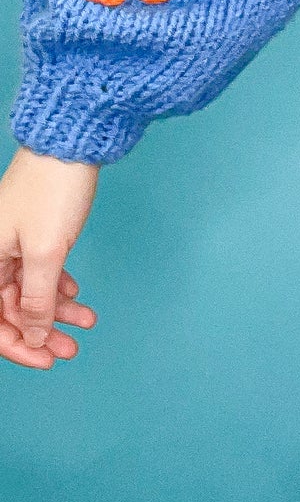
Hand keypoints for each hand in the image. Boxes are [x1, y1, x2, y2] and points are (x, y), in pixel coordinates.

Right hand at [0, 145, 99, 368]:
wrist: (71, 141)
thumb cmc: (53, 189)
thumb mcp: (45, 252)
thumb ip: (37, 299)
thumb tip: (35, 336)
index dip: (19, 345)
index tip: (48, 360)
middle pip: (10, 308)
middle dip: (42, 330)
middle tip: (72, 348)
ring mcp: (13, 241)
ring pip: (29, 289)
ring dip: (56, 309)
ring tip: (87, 321)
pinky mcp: (33, 230)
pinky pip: (40, 269)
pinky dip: (57, 284)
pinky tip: (75, 293)